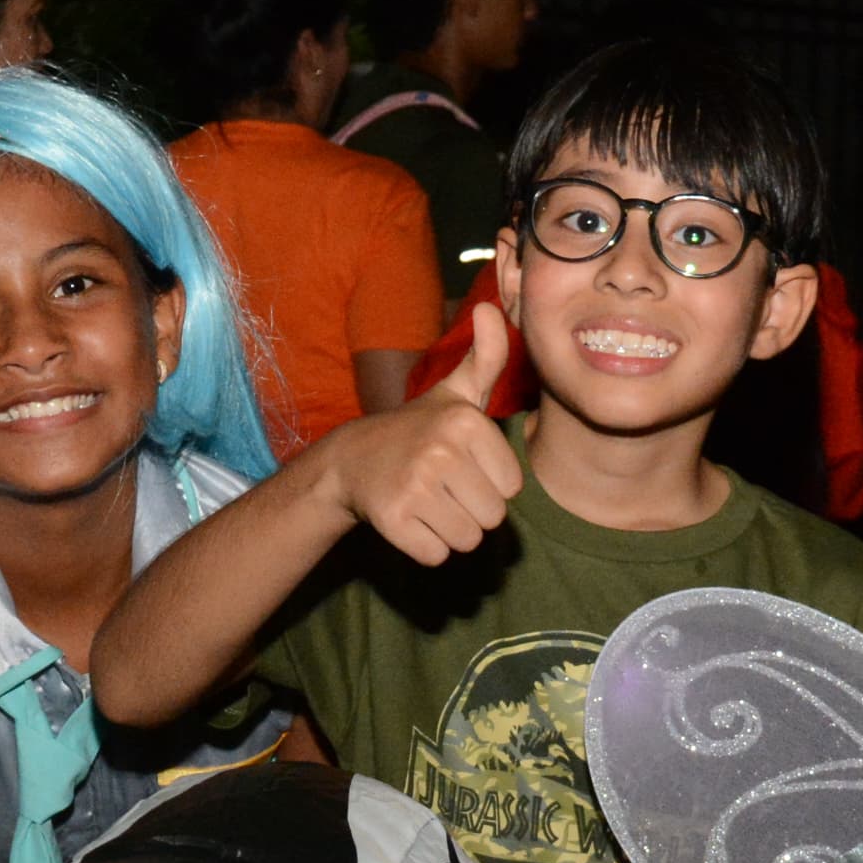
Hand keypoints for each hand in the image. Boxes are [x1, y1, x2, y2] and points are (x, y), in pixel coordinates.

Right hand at [322, 301, 525, 563]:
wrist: (351, 460)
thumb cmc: (416, 430)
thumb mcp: (454, 393)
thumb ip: (486, 358)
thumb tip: (494, 307)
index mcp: (466, 422)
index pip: (511, 488)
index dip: (489, 484)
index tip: (460, 467)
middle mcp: (442, 451)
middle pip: (493, 517)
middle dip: (471, 511)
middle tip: (441, 488)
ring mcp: (415, 486)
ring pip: (467, 540)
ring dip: (450, 531)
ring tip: (427, 502)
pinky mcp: (394, 520)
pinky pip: (437, 555)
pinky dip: (426, 546)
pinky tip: (409, 519)